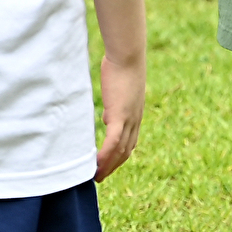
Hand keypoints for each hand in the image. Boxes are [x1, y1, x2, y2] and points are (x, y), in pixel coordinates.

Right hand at [94, 53, 144, 181]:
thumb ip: (114, 104)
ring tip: (97, 176)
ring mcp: (128, 119)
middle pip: (126, 150)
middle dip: (114, 166)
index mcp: (135, 113)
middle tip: (101, 176)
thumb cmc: (121, 64)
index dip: (120, 154)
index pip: (129, 140)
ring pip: (120, 150)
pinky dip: (106, 156)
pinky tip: (96, 164)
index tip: (109, 163)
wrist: (128, 55)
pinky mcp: (119, 115)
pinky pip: (113, 142)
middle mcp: (135, 119)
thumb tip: (107, 118)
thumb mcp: (119, 88)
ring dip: (108, 165)